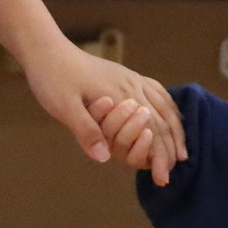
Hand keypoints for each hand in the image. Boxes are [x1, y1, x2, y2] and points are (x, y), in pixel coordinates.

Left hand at [25, 44, 185, 184]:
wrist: (48, 49)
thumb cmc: (53, 78)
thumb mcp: (63, 106)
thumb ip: (86, 130)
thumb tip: (104, 158)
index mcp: (121, 94)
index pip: (151, 129)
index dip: (159, 156)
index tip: (163, 178)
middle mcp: (132, 86)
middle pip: (163, 120)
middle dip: (171, 147)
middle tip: (174, 170)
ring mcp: (131, 79)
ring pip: (165, 106)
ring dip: (175, 130)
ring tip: (179, 151)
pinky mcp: (126, 75)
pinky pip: (158, 92)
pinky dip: (170, 109)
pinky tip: (170, 117)